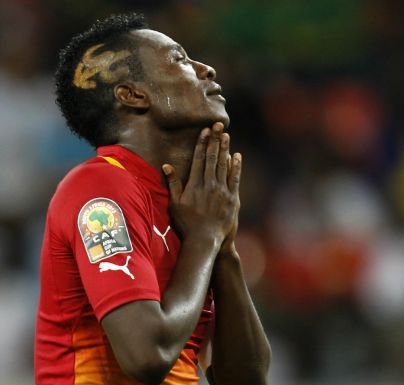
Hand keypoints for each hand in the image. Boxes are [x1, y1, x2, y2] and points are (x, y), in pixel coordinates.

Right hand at [162, 122, 240, 246]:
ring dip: (225, 149)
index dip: (202, 143)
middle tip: (218, 125)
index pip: (198, 158)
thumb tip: (166, 165)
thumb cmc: (187, 223)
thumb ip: (173, 184)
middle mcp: (209, 184)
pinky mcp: (232, 198)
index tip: (205, 131)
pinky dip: (235, 166)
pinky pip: (234, 178)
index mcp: (194, 184)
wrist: (205, 240)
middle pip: (212, 157)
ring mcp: (222, 191)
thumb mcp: (175, 204)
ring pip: (223, 165)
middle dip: (215, 140)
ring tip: (226, 135)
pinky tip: (236, 156)